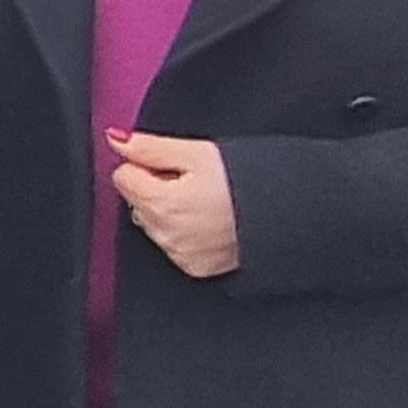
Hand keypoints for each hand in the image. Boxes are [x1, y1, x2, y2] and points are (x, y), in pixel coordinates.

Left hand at [108, 129, 239, 277]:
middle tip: (195, 183)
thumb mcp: (198, 153)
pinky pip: (174, 245)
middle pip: (137, 202)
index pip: (123, 176)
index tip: (175, 167)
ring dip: (170, 212)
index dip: (148, 166)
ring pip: (153, 224)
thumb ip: (149, 147)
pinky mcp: (195, 267)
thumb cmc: (250, 182)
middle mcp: (164, 234)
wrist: (292, 215)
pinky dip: (185, 233)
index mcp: (160, 203)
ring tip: (207, 203)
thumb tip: (115, 140)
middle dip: (157, 189)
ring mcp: (179, 254)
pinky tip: (211, 223)